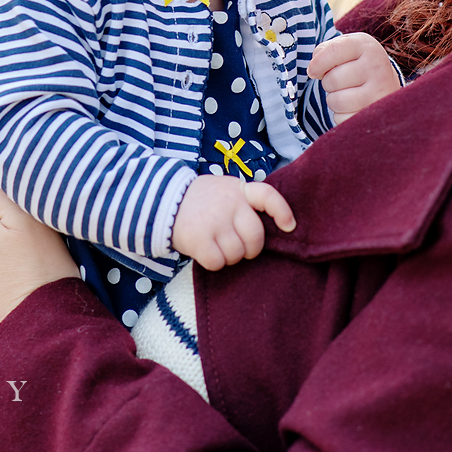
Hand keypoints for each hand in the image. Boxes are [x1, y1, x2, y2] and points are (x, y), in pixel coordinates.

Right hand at [169, 173, 295, 270]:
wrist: (162, 200)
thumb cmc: (199, 200)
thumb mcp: (223, 190)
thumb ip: (243, 203)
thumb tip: (264, 231)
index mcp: (238, 190)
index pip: (268, 196)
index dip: (282, 212)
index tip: (289, 226)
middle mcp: (229, 204)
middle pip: (255, 237)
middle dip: (251, 249)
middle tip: (239, 248)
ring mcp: (214, 221)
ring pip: (237, 253)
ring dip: (229, 257)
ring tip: (216, 245)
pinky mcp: (199, 239)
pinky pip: (218, 262)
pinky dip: (214, 262)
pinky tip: (205, 251)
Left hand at [307, 32, 402, 122]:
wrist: (387, 83)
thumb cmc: (357, 63)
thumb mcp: (346, 48)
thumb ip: (325, 51)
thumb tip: (313, 71)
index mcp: (367, 47)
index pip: (332, 51)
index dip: (316, 64)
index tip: (314, 71)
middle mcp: (377, 68)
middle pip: (332, 80)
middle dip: (328, 83)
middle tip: (340, 82)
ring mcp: (379, 93)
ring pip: (336, 101)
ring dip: (334, 100)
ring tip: (347, 93)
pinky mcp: (375, 116)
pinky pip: (342, 119)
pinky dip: (341, 115)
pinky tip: (354, 106)